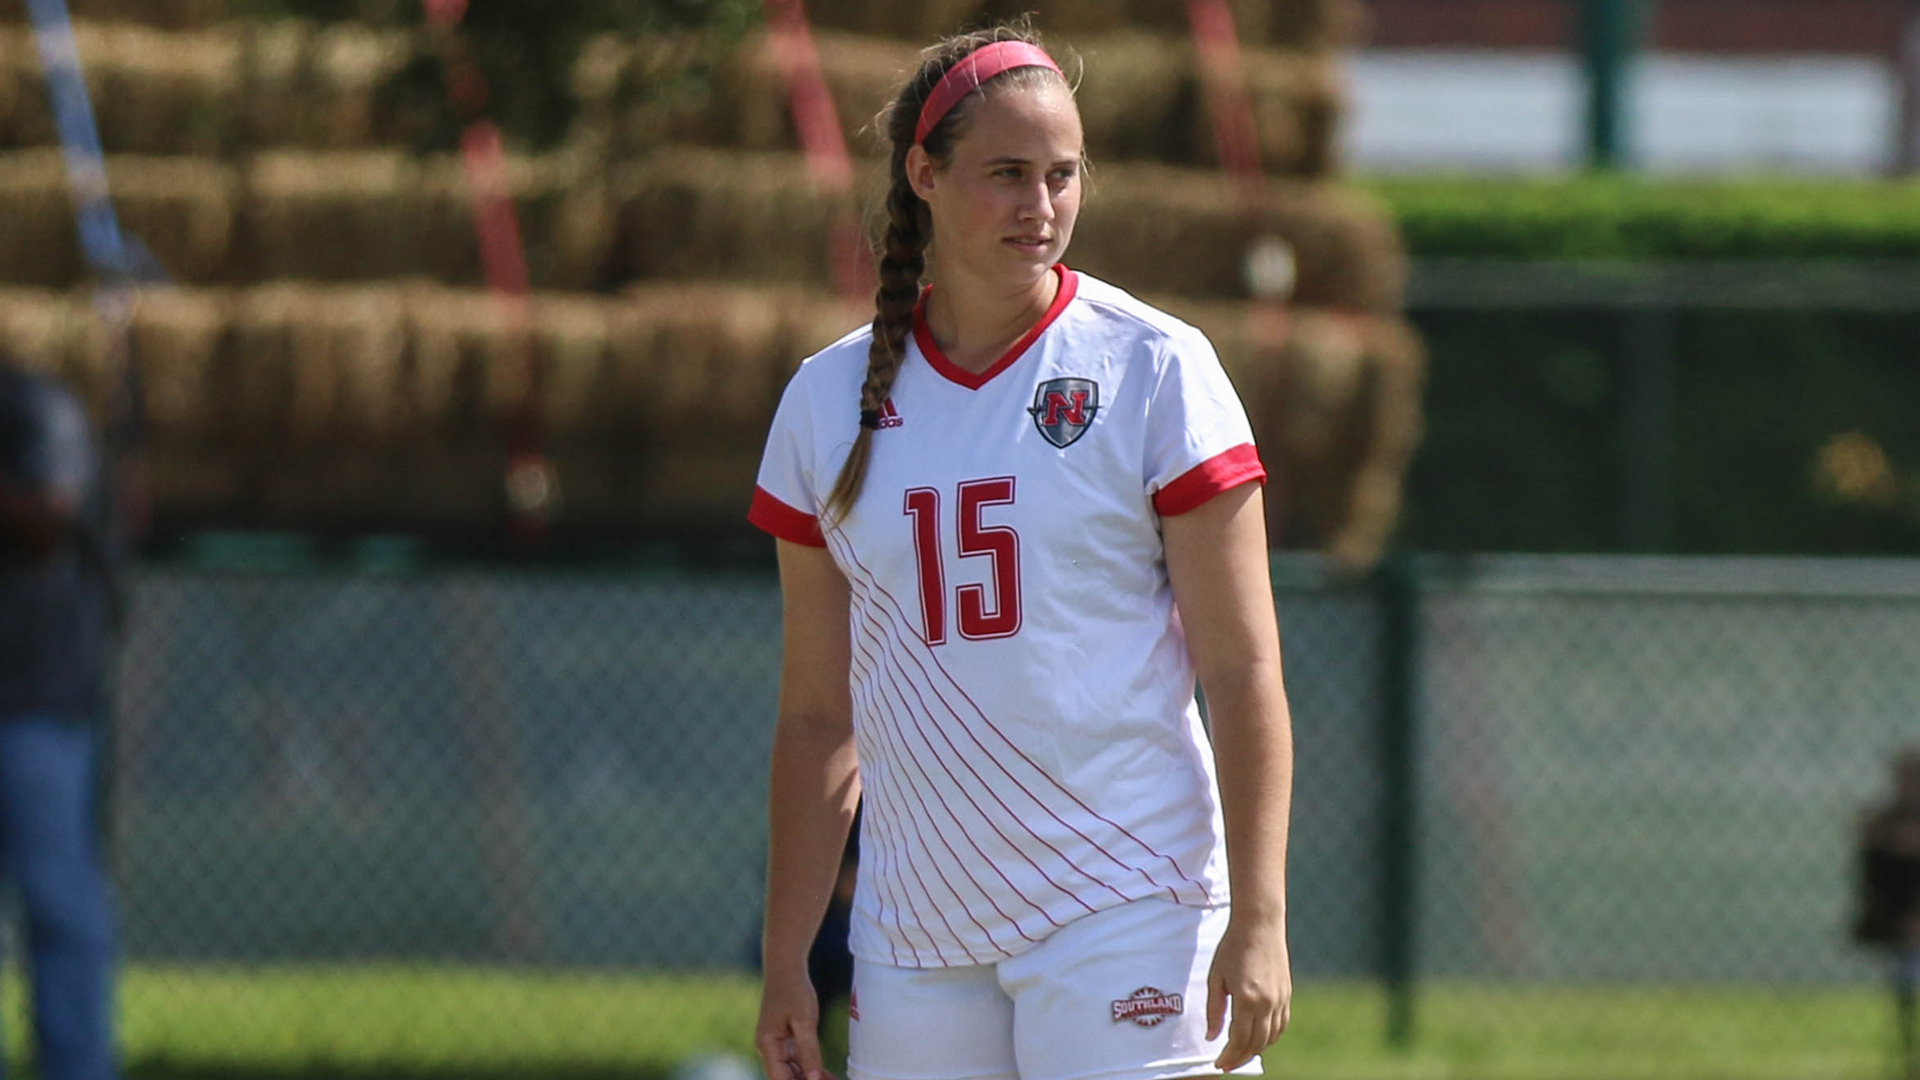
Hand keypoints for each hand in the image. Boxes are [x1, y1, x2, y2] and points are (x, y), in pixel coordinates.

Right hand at [755, 969, 835, 1079]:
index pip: (781, 1079)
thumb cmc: (794, 991)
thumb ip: (808, 1051)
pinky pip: (797, 1060)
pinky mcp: (785, 1039)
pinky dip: (811, 1068)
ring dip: (811, 1077)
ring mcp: (776, 1044)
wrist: (786, 968)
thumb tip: (814, 1079)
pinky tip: (828, 1075)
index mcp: (767, 1045)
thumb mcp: (804, 1021)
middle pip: (786, 1077)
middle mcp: (768, 1048)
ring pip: (793, 1071)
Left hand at [1205, 914, 1291, 1071]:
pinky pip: (1281, 1024)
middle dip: (1241, 1057)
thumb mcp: (1216, 978)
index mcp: (1247, 999)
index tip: (1219, 1063)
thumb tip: (1212, 1037)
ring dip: (1256, 1049)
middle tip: (1227, 1064)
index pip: (1239, 1040)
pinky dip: (1271, 1037)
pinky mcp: (1287, 993)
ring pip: (1272, 1037)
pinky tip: (1259, 1038)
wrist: (1260, 925)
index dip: (1229, 1056)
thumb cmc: (1233, 948)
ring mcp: (1280, 999)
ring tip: (1241, 1053)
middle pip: (1257, 1043)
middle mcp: (1268, 1003)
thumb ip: (1214, 1010)